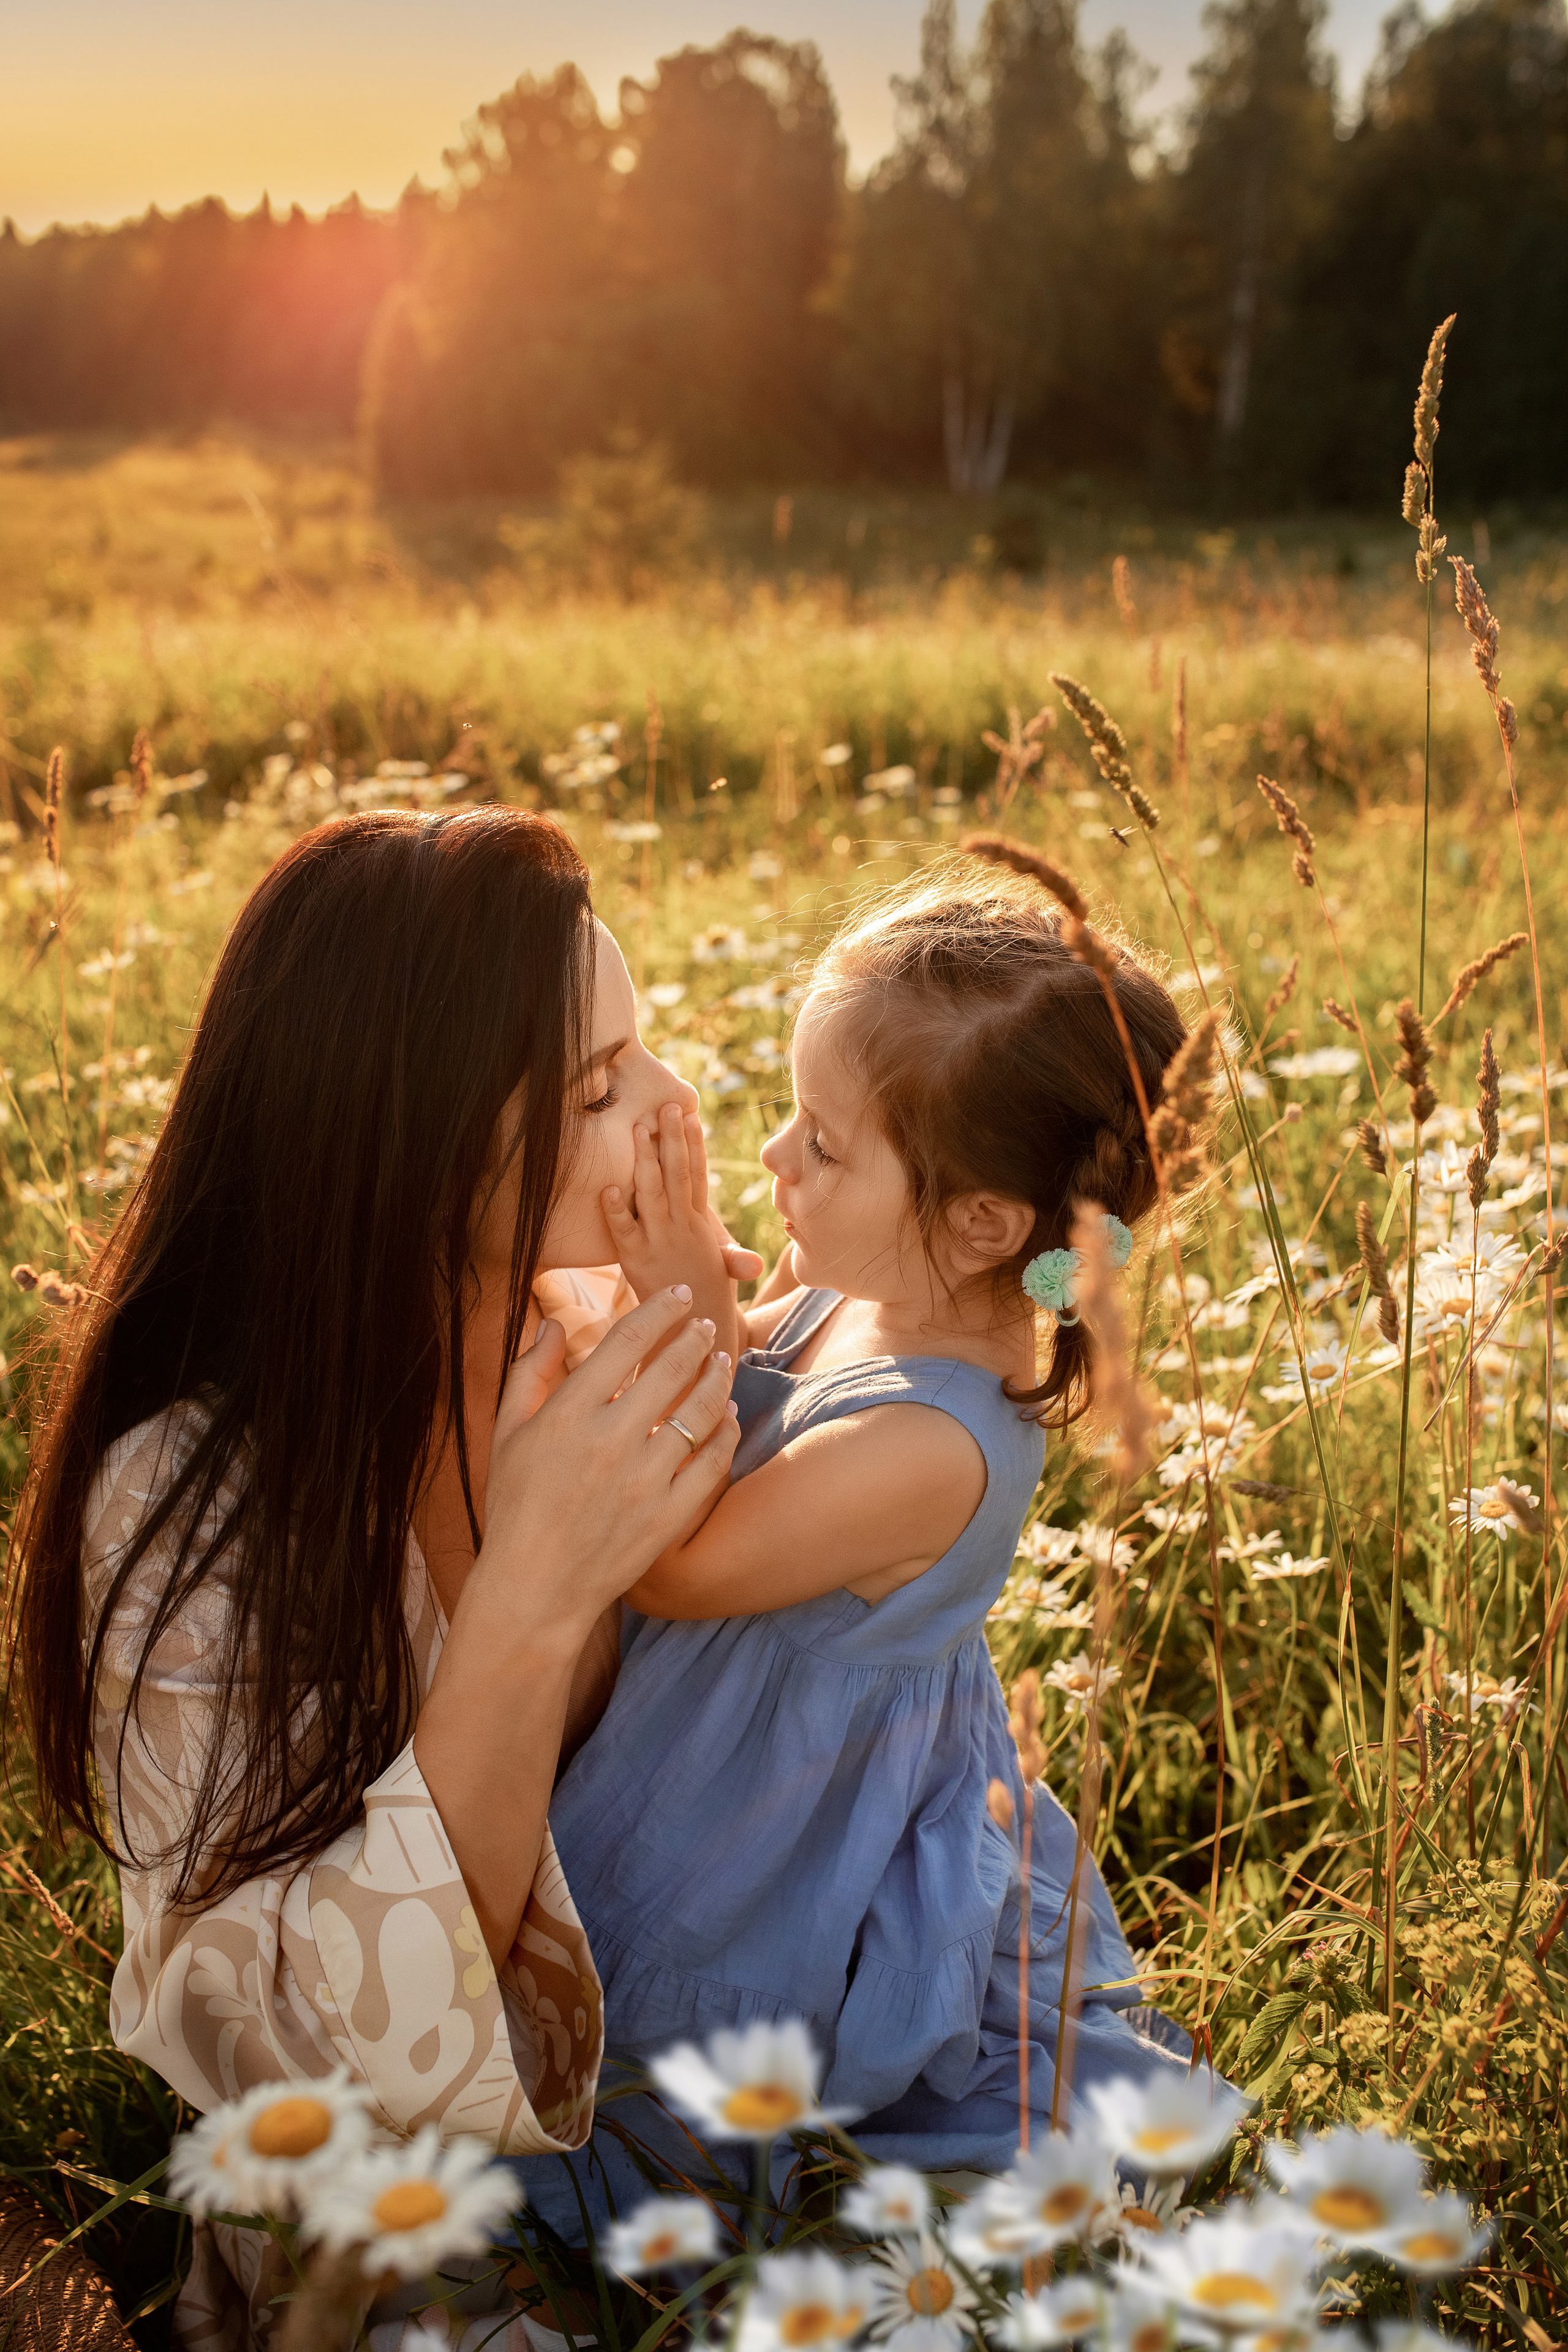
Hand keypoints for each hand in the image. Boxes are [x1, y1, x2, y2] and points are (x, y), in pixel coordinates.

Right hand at [416, 1286, 738, 1964]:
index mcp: (568, 1416)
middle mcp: (610, 1442)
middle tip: (706, 1327)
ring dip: (718, 1378)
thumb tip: (551, 1323)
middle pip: (671, 1369)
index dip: (659, 1311)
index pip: (626, 1343)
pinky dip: (725, 1432)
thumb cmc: (516, 1508)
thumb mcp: (507, 1436)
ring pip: (700, 1411)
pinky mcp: (669, 1516)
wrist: (535, 1590)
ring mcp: (645, 1481)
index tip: (680, 1296)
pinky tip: (727, 1415)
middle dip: (695, 1339)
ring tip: (723, 1361)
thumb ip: (528, 1374)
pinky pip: (713, 1462)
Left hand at [602, 1104, 741, 1352]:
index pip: (697, 1177)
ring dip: (645, 1161)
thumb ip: (732, 1257)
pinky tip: (608, 1188)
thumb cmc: (706, 1298)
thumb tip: (754, 1264)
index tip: (689, 1112)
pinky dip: (616, 1210)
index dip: (694, 1144)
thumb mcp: (721, 1271)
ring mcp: (660, 1243)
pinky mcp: (636, 1261)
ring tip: (637, 1129)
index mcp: (699, 1226)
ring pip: (652, 1195)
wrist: (695, 1337)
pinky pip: (624, 1232)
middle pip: (678, 1176)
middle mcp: (682, 1229)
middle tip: (666, 1105)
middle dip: (672, 1139)